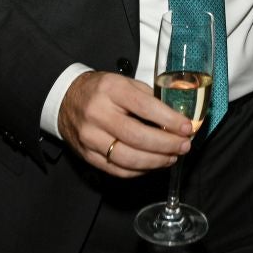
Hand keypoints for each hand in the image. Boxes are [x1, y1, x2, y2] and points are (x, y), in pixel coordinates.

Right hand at [58, 71, 192, 178]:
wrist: (65, 99)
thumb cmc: (101, 90)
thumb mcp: (124, 82)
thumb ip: (149, 97)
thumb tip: (176, 117)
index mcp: (111, 90)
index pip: (145, 107)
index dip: (169, 119)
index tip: (187, 127)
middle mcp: (98, 114)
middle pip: (137, 136)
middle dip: (166, 144)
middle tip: (184, 146)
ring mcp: (90, 137)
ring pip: (127, 157)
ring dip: (155, 161)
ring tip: (172, 157)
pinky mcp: (87, 155)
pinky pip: (116, 169)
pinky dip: (139, 170)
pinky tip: (152, 164)